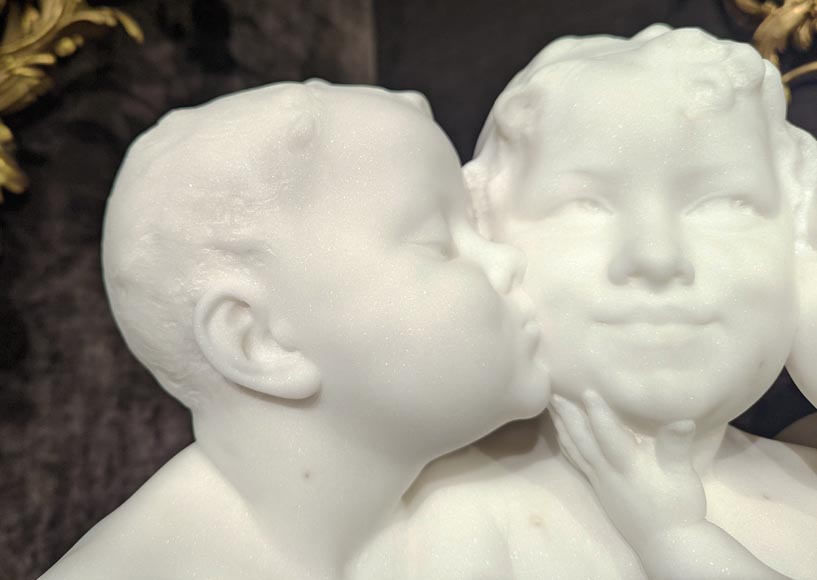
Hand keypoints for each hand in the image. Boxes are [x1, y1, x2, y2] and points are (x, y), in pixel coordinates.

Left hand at [550, 391, 706, 549]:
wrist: (668, 544)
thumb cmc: (678, 507)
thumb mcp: (683, 475)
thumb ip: (676, 446)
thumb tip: (682, 419)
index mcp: (628, 466)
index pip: (609, 434)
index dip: (598, 412)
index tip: (586, 390)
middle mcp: (608, 472)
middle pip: (582, 440)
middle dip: (567, 415)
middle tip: (552, 393)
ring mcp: (600, 481)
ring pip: (575, 450)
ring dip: (562, 427)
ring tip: (551, 408)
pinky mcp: (598, 488)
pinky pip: (576, 461)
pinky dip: (567, 445)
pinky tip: (562, 436)